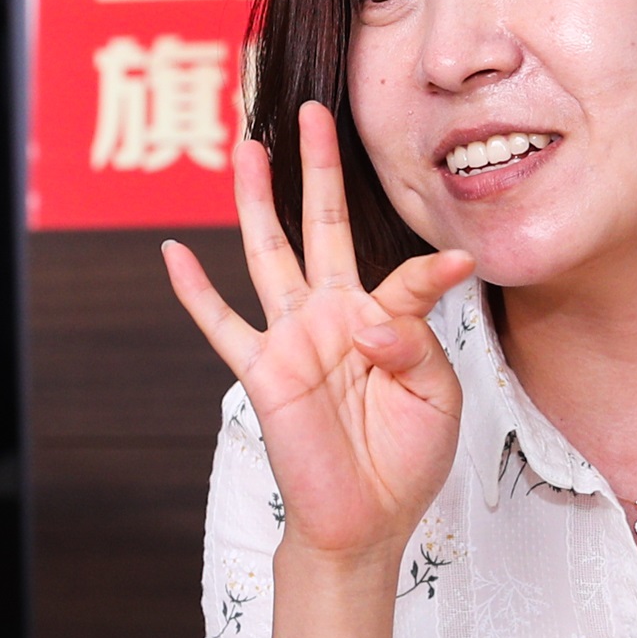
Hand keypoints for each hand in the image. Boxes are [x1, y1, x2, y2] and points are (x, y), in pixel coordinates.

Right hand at [162, 102, 476, 570]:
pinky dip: (195, 291)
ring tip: (249, 150)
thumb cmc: (405, 461)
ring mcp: (293, 339)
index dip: (432, 267)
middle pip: (322, 226)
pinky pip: (221, 324)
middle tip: (315, 114)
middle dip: (319, 170)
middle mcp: (332, 317)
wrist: (365, 523)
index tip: (463, 260)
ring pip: (269, 254)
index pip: (405, 275)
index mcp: (382, 320)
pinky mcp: (263, 372)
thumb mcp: (435, 396)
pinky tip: (173, 254)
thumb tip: (362, 318)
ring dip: (257, 202)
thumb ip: (411, 341)